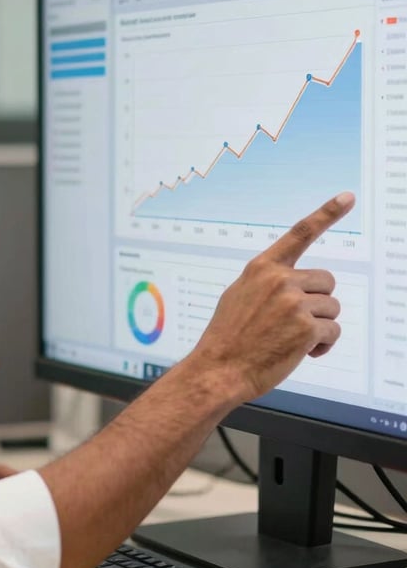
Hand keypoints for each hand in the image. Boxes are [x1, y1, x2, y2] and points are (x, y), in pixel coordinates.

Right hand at [191, 192, 355, 402]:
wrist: (219, 369)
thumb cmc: (228, 337)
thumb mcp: (238, 296)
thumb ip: (266, 283)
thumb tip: (292, 283)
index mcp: (262, 268)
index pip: (299, 234)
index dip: (326, 213)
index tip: (347, 198)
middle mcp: (280, 280)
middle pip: (326, 281)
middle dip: (318, 302)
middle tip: (297, 322)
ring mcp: (294, 303)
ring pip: (331, 308)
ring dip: (319, 326)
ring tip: (292, 340)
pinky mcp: (306, 327)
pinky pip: (332, 331)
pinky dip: (322, 345)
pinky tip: (301, 352)